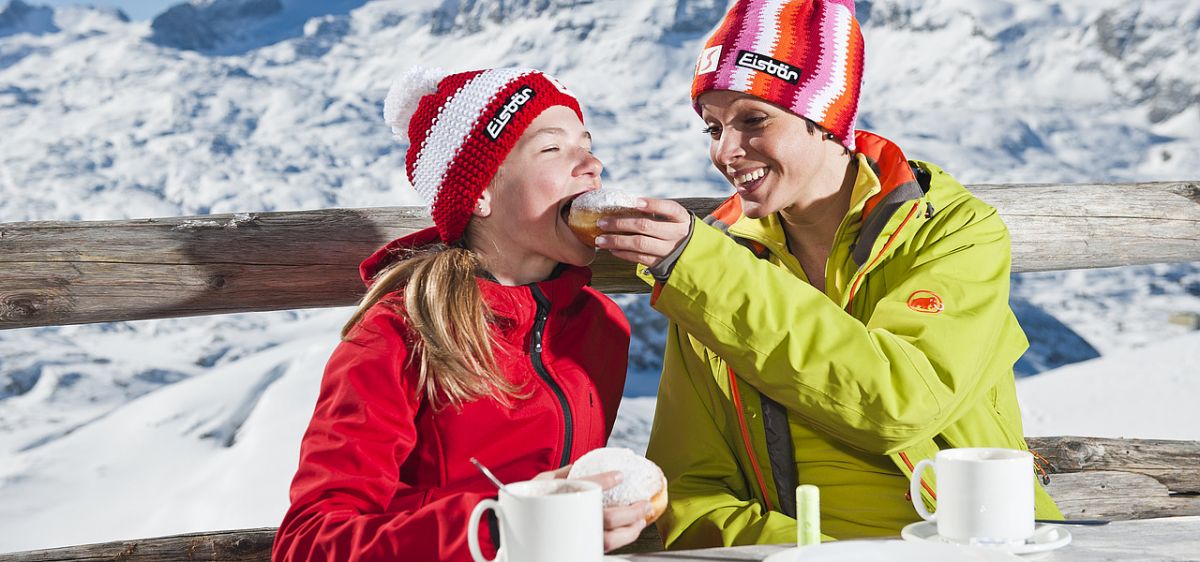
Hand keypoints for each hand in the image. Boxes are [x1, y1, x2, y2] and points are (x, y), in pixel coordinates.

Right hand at [534, 464, 651, 551]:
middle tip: (644, 502)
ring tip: (642, 518)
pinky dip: (623, 539)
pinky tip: (631, 530)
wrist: (517, 530)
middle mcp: (567, 521)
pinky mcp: (581, 549)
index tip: (619, 475)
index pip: (583, 489)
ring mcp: (575, 539)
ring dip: (631, 529)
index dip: (604, 481)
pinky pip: (606, 547)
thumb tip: (585, 464)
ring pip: (609, 539)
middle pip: (605, 519)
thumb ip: (565, 473)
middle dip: (630, 511)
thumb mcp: (543, 481)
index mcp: (556, 499)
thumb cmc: (529, 502)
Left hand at [594, 198, 690, 266]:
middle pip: (646, 226)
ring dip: (617, 241)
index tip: (635, 202)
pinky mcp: (661, 263)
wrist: (691, 256)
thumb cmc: (675, 231)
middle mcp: (676, 234)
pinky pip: (639, 258)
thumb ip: (656, 212)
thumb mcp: (674, 220)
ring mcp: (668, 250)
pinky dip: (624, 253)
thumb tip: (625, 204)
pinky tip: (612, 249)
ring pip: (639, 244)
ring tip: (600, 240)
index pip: (669, 208)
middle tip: (602, 222)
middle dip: (621, 223)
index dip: (653, 205)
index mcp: (681, 219)